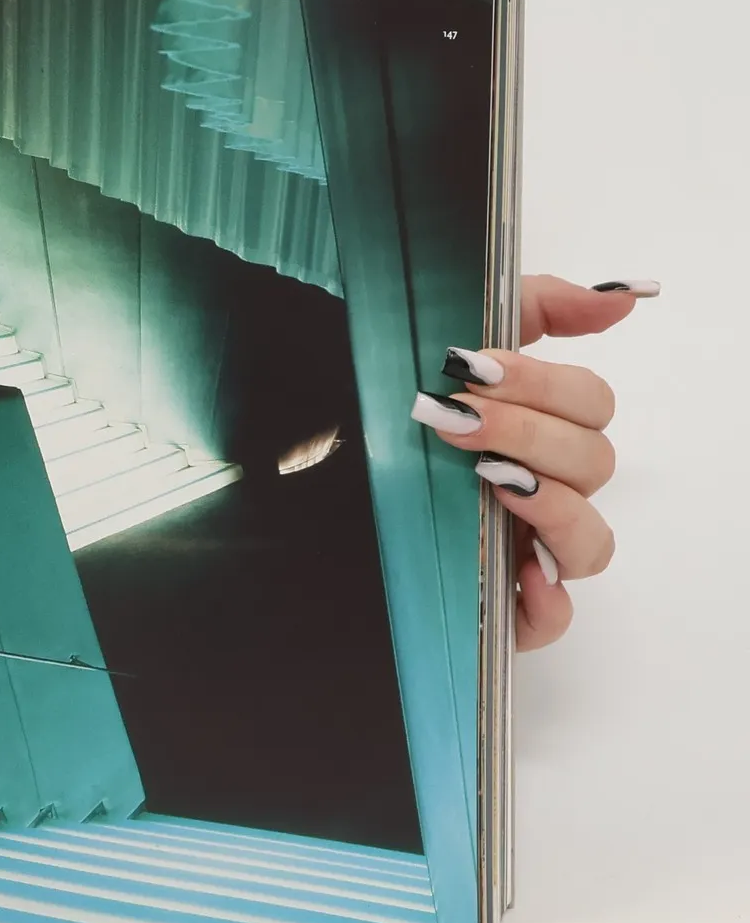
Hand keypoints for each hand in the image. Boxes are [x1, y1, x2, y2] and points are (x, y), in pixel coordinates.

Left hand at [411, 274, 656, 651]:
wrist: (299, 479)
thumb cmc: (378, 413)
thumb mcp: (442, 338)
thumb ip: (535, 306)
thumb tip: (622, 301)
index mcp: (536, 430)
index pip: (589, 404)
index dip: (544, 384)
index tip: (471, 369)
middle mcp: (541, 488)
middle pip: (593, 462)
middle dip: (528, 431)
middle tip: (455, 419)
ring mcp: (526, 551)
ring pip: (590, 540)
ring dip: (551, 503)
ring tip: (488, 480)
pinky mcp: (501, 608)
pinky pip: (552, 620)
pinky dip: (546, 602)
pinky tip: (518, 573)